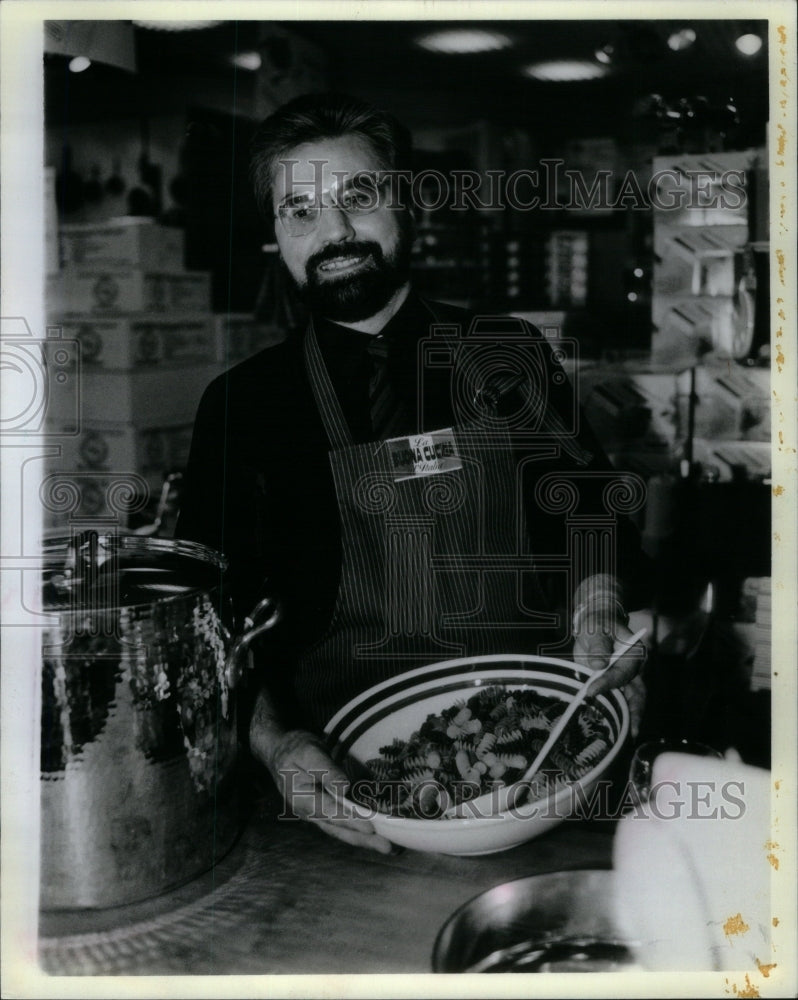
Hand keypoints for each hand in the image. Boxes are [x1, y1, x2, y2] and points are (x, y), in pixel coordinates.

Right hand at [250, 709, 393, 854]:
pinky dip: (357, 832)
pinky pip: (341, 825)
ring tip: (388, 848)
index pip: (331, 812)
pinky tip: (373, 835)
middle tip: (389, 849)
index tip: (371, 829)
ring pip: (341, 831)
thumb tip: (344, 787)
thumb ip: (326, 770)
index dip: (352, 821)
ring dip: (364, 841)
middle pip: (339, 829)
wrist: (278, 751)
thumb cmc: (294, 749)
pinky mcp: (323, 811)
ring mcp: (316, 814)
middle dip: (364, 840)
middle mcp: (309, 812)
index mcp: (304, 798)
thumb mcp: (308, 752)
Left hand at [572, 611, 646, 736]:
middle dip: (634, 712)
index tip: (591, 691)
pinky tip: (618, 728)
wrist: (596, 626)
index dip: (607, 683)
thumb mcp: (596, 630)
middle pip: (638, 692)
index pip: (622, 672)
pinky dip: (622, 714)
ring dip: (632, 717)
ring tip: (629, 735)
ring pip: (635, 700)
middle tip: (631, 730)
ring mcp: (630, 678)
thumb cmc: (597, 625)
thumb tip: (598, 665)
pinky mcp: (620, 684)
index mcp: (634, 653)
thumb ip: (598, 645)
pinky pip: (623, 701)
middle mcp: (636, 668)